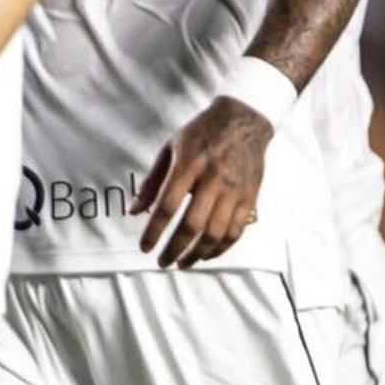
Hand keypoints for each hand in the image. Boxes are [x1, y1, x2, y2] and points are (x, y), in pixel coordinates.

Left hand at [136, 96, 270, 268]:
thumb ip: (152, 181)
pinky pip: (236, 230)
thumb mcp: (170, 149)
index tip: (145, 247)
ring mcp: (234, 190)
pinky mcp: (249, 197)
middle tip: (162, 262)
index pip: (167, 206)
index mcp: (188, 165)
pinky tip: (206, 255)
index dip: (154, 231)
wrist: (244, 121)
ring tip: (182, 263)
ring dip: (196, 254)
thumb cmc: (202, 133)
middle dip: (174, 249)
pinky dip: (221, 248)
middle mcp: (212, 180)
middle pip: (192, 225)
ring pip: (215, 233)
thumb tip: (134, 210)